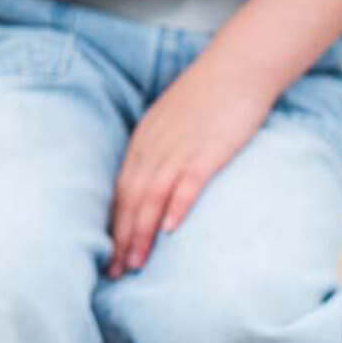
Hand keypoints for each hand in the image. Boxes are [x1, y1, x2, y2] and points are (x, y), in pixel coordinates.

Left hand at [107, 51, 273, 276]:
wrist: (234, 68)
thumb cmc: (204, 99)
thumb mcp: (170, 124)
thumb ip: (158, 151)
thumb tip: (152, 182)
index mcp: (142, 143)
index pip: (120, 190)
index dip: (112, 224)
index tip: (106, 256)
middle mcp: (153, 147)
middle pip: (130, 198)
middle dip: (120, 238)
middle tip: (114, 274)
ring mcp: (179, 148)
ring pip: (152, 196)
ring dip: (141, 231)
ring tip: (135, 264)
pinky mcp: (207, 150)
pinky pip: (188, 181)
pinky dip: (177, 205)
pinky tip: (171, 230)